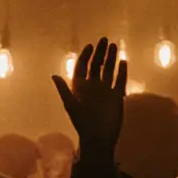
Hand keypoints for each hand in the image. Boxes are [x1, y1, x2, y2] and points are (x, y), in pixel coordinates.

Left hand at [51, 38, 125, 161]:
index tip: (90, 46)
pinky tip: (123, 62)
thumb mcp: (71, 105)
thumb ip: (64, 90)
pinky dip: (122, 71)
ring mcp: (106, 90)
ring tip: (114, 46)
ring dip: (111, 58)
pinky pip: (120, 81)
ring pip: (108, 70)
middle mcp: (93, 87)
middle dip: (100, 53)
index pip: (82, 67)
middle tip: (104, 39)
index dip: (85, 56)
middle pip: (96, 66)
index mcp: (80, 88)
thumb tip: (53, 75)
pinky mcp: (117, 96)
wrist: (98, 137)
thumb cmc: (82, 122)